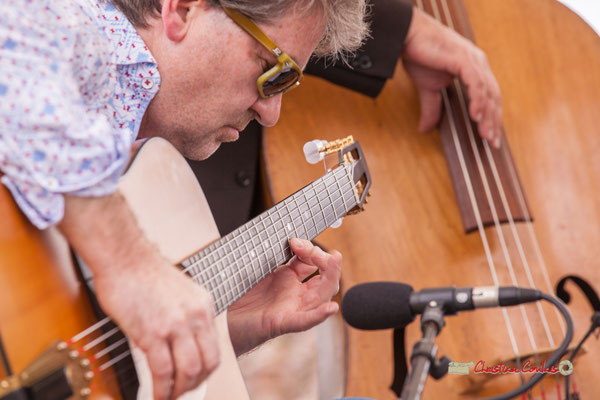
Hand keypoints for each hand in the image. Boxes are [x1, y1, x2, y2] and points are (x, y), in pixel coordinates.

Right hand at [95, 258, 219, 399]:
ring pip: (188, 371)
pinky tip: (155, 395)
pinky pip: (163, 371)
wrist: (124, 257)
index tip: (194, 380)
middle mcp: (196, 316)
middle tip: (180, 392)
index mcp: (204, 306)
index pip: (214, 348)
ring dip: (178, 391)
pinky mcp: (153, 332)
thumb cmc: (142, 272)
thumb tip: (180, 346)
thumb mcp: (179, 293)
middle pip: (207, 363)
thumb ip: (185, 318)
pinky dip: (161, 390)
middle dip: (194, 384)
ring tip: (167, 396)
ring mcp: (176, 324)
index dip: (205, 371)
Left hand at [227, 238, 341, 355]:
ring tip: (332, 262)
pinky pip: (304, 321)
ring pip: (321, 297)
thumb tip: (280, 235)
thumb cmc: (234, 297)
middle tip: (318, 252)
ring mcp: (290, 309)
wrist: (217, 322)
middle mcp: (294, 294)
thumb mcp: (254, 268)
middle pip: (325, 278)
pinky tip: (330, 308)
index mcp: (287, 279)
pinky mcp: (280, 323)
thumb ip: (268, 254)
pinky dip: (319, 315)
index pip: (312, 262)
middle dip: (328, 261)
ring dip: (330, 279)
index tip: (295, 241)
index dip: (310, 249)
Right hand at [402, 7, 502, 146]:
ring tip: (485, 133)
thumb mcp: (428, 88)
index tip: (490, 138)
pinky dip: (477, 100)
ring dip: (487, 115)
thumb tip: (425, 129)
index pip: (489, 96)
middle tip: (491, 142)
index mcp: (474, 68)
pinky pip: (475, 82)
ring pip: (487, 92)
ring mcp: (472, 60)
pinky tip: (475, 115)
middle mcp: (478, 63)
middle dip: (493, 121)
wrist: (408, 35)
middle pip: (493, 96)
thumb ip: (432, 108)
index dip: (491, 118)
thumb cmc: (420, 54)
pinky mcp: (462, 58)